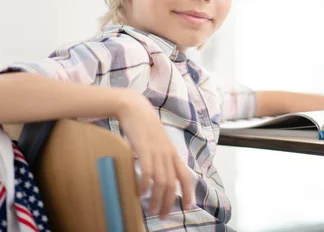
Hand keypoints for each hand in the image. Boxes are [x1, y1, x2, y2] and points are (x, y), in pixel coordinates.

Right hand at [116, 90, 193, 218]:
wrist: (134, 107)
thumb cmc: (143, 125)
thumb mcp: (158, 141)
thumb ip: (161, 155)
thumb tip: (159, 172)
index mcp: (172, 152)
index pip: (186, 176)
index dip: (189, 193)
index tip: (187, 207)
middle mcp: (167, 153)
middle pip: (172, 184)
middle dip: (169, 203)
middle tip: (163, 215)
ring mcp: (156, 151)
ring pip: (161, 182)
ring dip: (157, 199)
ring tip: (152, 210)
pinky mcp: (144, 149)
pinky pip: (147, 173)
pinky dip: (145, 186)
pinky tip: (140, 194)